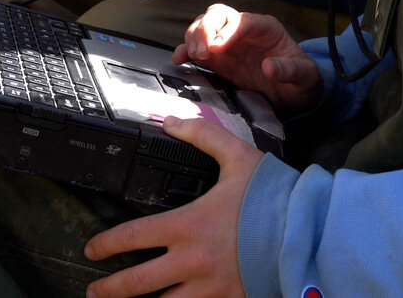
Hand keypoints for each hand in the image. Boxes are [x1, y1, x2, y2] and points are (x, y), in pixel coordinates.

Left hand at [83, 114, 257, 297]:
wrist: (310, 233)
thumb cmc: (274, 197)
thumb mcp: (238, 157)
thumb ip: (203, 135)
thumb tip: (172, 121)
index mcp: (187, 226)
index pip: (131, 237)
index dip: (106, 244)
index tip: (92, 248)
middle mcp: (191, 263)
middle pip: (136, 284)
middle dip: (109, 289)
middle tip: (94, 290)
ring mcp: (209, 289)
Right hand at [173, 5, 321, 111]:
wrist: (294, 95)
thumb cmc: (302, 81)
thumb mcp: (305, 78)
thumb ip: (291, 71)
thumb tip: (270, 66)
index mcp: (266, 29)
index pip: (243, 20)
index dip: (228, 30)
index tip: (217, 46)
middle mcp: (244, 30)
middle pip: (218, 15)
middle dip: (206, 28)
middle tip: (201, 51)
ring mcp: (229, 43)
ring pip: (204, 26)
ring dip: (193, 37)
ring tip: (191, 55)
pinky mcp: (219, 59)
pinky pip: (197, 49)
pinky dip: (185, 51)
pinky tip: (179, 60)